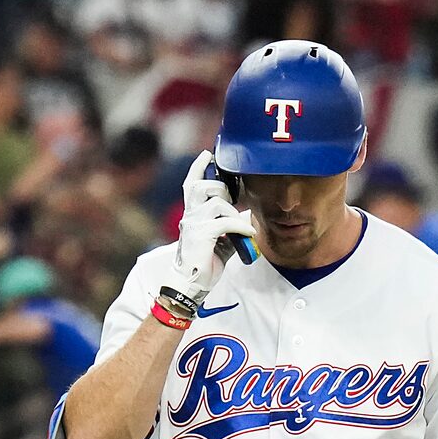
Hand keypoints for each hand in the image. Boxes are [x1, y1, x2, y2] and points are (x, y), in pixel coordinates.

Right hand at [168, 151, 255, 304]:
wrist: (191, 284)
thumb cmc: (204, 263)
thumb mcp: (220, 240)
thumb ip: (228, 226)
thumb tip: (246, 217)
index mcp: (192, 214)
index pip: (191, 183)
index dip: (199, 167)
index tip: (208, 154)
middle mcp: (189, 216)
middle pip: (202, 186)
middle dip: (222, 190)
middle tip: (233, 203)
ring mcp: (194, 225)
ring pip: (216, 202)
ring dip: (232, 211)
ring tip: (241, 225)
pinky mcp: (201, 236)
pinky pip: (225, 222)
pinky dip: (240, 225)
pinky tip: (248, 233)